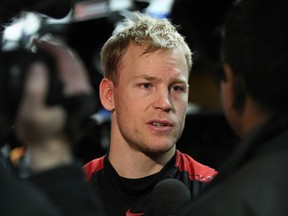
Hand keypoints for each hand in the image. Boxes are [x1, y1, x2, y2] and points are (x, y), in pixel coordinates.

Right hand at [15, 40, 92, 171]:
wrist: (53, 149)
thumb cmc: (43, 135)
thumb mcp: (32, 113)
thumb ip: (35, 89)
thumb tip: (39, 67)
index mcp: (74, 92)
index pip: (67, 59)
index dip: (52, 47)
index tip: (39, 44)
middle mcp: (82, 91)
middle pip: (74, 60)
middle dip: (57, 49)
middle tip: (42, 46)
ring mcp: (83, 94)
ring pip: (76, 66)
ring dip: (62, 57)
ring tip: (46, 53)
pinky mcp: (80, 98)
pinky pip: (76, 75)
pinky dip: (66, 66)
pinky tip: (55, 67)